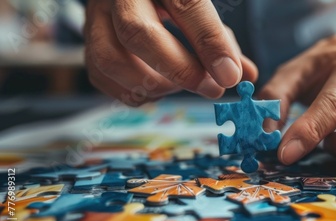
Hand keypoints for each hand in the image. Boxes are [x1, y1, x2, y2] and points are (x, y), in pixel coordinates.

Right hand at [84, 0, 256, 105]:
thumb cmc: (174, 0)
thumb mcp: (200, 9)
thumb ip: (221, 40)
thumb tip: (244, 75)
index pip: (186, 4)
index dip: (209, 42)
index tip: (229, 75)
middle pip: (136, 33)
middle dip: (178, 69)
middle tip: (211, 88)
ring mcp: (96, 16)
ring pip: (110, 59)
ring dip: (153, 85)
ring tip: (182, 86)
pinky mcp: (88, 42)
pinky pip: (102, 77)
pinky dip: (135, 93)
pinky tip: (160, 88)